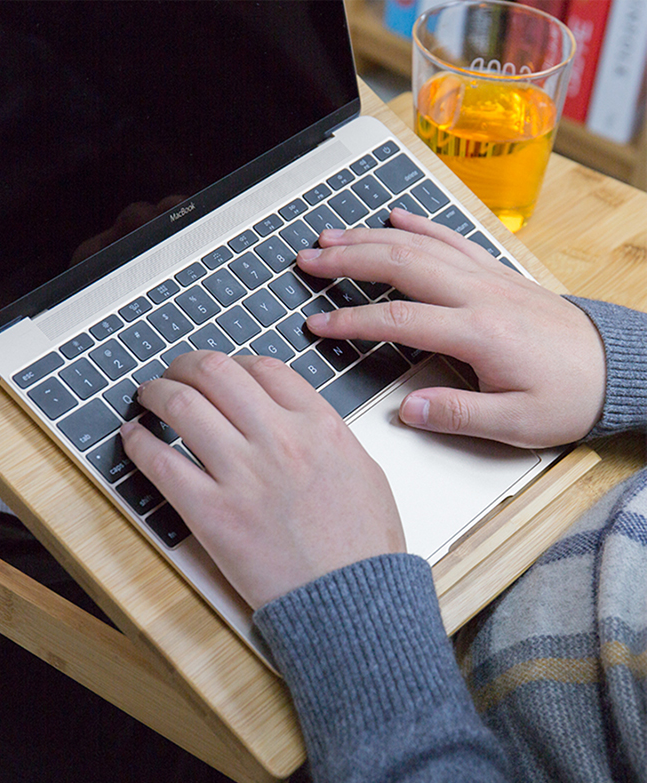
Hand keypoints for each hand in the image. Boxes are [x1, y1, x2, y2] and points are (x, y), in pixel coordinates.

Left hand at [120, 351, 403, 608]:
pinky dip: (139, 443)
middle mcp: (279, 439)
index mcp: (318, 425)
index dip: (232, 362)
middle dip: (185, 364)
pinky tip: (134, 438)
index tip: (220, 372)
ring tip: (148, 397)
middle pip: (215, 372)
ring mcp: (243, 474)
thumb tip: (293, 415)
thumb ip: (325, 433)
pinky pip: (162, 462)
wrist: (353, 603)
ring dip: (157, 392)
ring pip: (183, 404)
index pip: (262, 367)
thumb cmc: (362, 545)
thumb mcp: (363, 469)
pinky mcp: (213, 513)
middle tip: (174, 374)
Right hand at [300, 209, 605, 447]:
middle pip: (401, 264)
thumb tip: (407, 409)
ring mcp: (487, 278)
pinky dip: (419, 225)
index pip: (400, 319)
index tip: (318, 324)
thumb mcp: (518, 423)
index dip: (352, 321)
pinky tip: (395, 216)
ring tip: (332, 235)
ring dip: (371, 237)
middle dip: (348, 259)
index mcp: (479, 333)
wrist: (616, 367)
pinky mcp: (496, 274)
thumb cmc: (570, 395)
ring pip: (420, 245)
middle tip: (309, 258)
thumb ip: (458, 415)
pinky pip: (451, 239)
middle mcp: (479, 295)